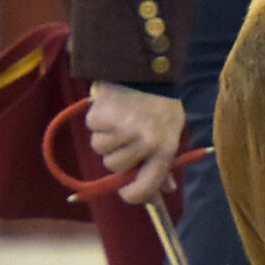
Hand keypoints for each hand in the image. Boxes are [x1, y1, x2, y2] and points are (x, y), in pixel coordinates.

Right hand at [87, 82, 187, 203]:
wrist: (146, 69)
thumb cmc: (161, 105)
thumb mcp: (171, 134)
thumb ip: (165, 162)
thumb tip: (167, 189)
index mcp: (164, 150)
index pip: (144, 189)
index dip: (132, 194)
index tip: (127, 191)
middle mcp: (144, 143)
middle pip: (115, 168)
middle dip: (118, 155)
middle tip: (129, 135)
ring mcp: (121, 130)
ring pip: (101, 150)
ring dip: (107, 138)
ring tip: (122, 118)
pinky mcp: (102, 117)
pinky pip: (93, 130)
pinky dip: (99, 122)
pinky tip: (112, 108)